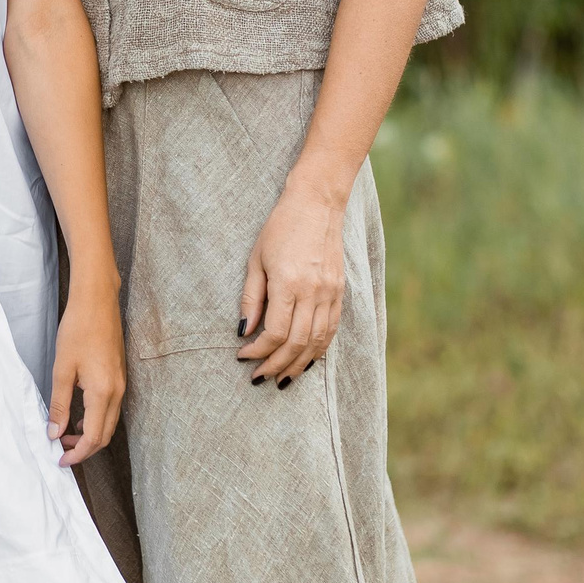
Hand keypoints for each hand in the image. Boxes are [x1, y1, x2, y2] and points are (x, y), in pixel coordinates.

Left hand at [48, 279, 124, 465]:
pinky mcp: (120, 376)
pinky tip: (78, 414)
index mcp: (104, 392)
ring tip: (65, 433)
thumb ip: (60, 404)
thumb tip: (55, 433)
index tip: (59, 459)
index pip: (94, 437)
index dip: (77, 453)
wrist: (98, 301)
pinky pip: (111, 408)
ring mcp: (122, 384)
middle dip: (84, 448)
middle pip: (105, 435)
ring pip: (109, 422)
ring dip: (90, 434)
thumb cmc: (78, 329)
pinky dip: (96, 418)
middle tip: (61, 451)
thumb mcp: (62, 369)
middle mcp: (118, 392)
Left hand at [237, 181, 346, 384]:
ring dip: (299, 364)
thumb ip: (251, 297)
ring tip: (282, 378)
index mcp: (289, 283)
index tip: (243, 357)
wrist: (317, 204)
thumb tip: (243, 331)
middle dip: (277, 365)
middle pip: (297, 343)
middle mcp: (313, 292)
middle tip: (260, 377)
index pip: (276, 332)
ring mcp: (330, 293)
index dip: (259, 351)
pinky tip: (306, 359)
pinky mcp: (340, 291)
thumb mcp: (256, 259)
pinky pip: (331, 329)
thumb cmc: (280, 228)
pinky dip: (318, 349)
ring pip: (317, 341)